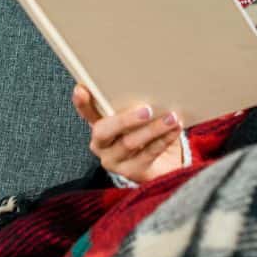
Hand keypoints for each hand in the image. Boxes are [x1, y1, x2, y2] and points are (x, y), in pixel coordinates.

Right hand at [71, 84, 186, 185]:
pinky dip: (164, 139)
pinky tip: (174, 129)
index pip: (87, 112)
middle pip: (104, 131)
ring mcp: (114, 160)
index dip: (82, 103)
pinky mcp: (132, 172)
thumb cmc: (146, 132)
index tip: (81, 89)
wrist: (161, 165)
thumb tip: (152, 84)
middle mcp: (101, 144)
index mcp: (99, 125)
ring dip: (153, 129)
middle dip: (124, 120)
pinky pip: (148, 154)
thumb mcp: (138, 118)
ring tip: (171, 118)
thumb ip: (135, 104)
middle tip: (147, 110)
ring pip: (130, 143)